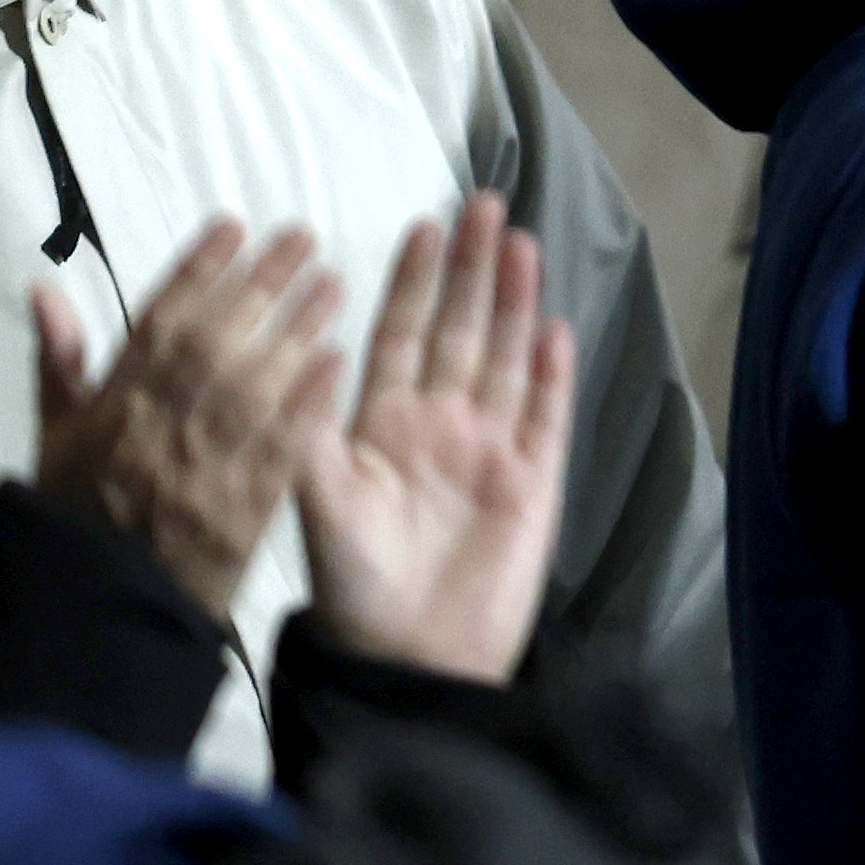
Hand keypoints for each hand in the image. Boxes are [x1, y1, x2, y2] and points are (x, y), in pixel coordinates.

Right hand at [34, 220, 342, 616]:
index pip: (171, 306)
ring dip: (303, 322)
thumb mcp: (55, 432)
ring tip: (332, 285)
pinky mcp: (257, 486)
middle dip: (269, 275)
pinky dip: (315, 392)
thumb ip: (59, 357)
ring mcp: (220, 443)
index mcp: (125, 384)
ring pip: (269, 367)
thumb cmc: (77, 508)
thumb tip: (42, 287)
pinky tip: (338, 361)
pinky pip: (294, 429)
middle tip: (304, 238)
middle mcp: (177, 402)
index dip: (206, 262)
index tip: (236, 227)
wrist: (104, 594)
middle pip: (231, 323)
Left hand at [297, 194, 577, 683]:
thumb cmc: (352, 585)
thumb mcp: (314, 499)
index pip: (402, 334)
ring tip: (521, 243)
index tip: (424, 224)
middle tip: (484, 205)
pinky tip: (555, 329)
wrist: (408, 659)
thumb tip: (310, 351)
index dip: (414, 281)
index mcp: (383, 425)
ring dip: (513, 303)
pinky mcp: (533, 483)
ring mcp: (489, 451)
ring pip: (504, 360)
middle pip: (460, 332)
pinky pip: (545, 416)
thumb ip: (311, 429)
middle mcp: (438, 427)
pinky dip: (550, 374)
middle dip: (472, 270)